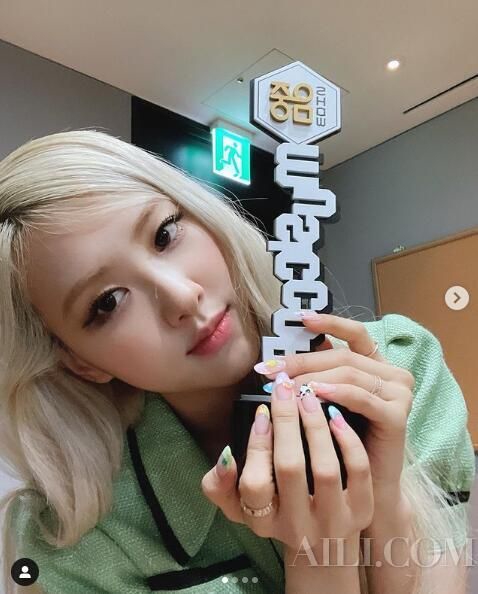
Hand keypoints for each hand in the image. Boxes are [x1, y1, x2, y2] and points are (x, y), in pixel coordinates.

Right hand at [201, 370, 373, 553]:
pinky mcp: (362, 511)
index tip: (260, 412)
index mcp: (264, 522)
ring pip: (325, 469)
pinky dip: (347, 441)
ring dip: (315, 426)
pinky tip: (336, 416)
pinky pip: (359, 472)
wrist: (323, 541)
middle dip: (286, 421)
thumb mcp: (240, 506)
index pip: (254, 485)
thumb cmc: (277, 511)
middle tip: (284, 388)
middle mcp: (298, 527)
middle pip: (290, 468)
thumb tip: (226, 454)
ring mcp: (333, 521)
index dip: (256, 445)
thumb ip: (220, 485)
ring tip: (308, 396)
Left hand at [254, 312, 415, 501]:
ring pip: (348, 372)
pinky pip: (361, 396)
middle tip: (269, 369)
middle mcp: (391, 374)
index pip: (356, 333)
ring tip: (283, 385)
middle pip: (342, 355)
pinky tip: (313, 395)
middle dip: (301, 360)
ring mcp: (398, 392)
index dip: (329, 322)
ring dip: (311, 377)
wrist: (363, 488)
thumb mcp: (326, 403)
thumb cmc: (341, 443)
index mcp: (376, 366)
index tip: (300, 318)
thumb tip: (285, 354)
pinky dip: (335, 392)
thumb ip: (317, 375)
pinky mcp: (398, 414)